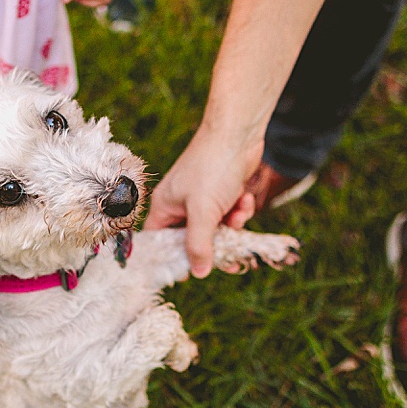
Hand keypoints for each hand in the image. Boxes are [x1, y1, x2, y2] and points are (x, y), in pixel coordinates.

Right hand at [143, 125, 261, 277]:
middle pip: (192, 239)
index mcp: (165, 207)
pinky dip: (239, 210)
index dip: (172, 258)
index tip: (190, 272)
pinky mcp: (221, 193)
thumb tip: (198, 273)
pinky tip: (245, 199)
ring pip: (215, 228)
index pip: (160, 242)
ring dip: (230, 226)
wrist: (238, 134)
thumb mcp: (203, 211)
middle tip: (230, 259)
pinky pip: (228, 214)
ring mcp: (202, 198)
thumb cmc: (213, 167)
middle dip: (213, 245)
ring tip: (237, 216)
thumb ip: (198, 244)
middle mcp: (180, 204)